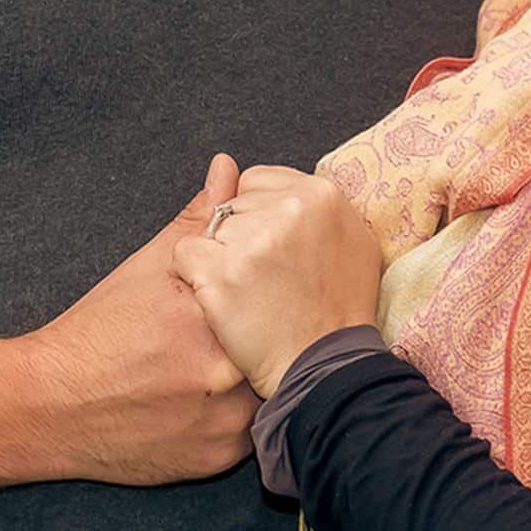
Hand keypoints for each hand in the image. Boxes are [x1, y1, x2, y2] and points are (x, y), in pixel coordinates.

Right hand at [0, 155, 257, 487]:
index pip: (279, 298)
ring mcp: (225, 424)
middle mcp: (226, 373)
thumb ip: (197, 222)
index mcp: (215, 317)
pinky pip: (253, 436)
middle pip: (280, 348)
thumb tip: (228, 169)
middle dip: (272, 337)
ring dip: (261, 378)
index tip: (277, 289)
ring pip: (272, 393)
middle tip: (257, 330)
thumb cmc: (97, 331)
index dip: (279, 293)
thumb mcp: (147, 268)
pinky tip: (213, 400)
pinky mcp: (217, 460)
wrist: (48, 406)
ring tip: (229, 365)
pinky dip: (241, 418)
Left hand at [173, 163, 383, 399]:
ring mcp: (254, 240)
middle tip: (265, 278)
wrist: (324, 366)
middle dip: (239, 237)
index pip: (256, 182)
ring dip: (219, 259)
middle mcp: (289, 209)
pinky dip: (194, 277)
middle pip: (233, 206)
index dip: (257, 219)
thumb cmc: (337, 309)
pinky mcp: (223, 272)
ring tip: (251, 293)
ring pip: (209, 230)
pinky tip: (222, 300)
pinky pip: (185, 255)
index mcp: (321, 194)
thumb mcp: (345, 241)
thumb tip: (223, 163)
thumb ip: (297, 200)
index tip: (271, 252)